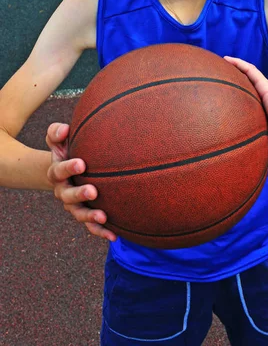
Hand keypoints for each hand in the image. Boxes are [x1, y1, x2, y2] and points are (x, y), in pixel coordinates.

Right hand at [46, 123, 116, 240]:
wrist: (71, 168)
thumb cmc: (69, 149)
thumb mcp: (59, 139)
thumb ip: (57, 132)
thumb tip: (64, 130)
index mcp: (57, 172)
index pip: (58, 170)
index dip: (68, 168)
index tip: (82, 163)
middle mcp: (63, 190)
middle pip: (68, 195)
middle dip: (79, 194)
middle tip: (92, 191)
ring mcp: (74, 205)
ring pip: (79, 213)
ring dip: (90, 217)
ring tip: (102, 216)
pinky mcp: (86, 214)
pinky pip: (92, 227)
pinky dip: (101, 232)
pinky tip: (114, 235)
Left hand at [225, 57, 267, 160]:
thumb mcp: (265, 147)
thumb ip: (255, 150)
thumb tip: (241, 164)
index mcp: (260, 113)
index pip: (244, 103)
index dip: (234, 100)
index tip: (218, 99)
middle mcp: (261, 100)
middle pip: (244, 86)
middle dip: (231, 79)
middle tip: (216, 75)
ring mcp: (264, 91)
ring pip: (246, 74)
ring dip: (234, 67)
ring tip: (221, 62)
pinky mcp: (265, 86)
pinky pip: (250, 71)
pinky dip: (239, 63)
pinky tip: (228, 59)